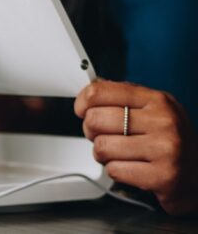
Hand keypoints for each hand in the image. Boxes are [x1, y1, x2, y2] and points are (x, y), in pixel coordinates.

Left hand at [75, 80, 197, 214]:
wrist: (197, 176)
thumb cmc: (168, 141)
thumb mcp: (152, 110)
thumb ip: (122, 97)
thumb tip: (89, 92)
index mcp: (157, 100)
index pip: (99, 91)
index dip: (82, 102)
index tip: (82, 110)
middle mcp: (163, 121)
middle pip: (95, 119)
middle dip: (91, 132)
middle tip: (104, 136)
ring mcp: (165, 148)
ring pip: (101, 147)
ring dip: (103, 155)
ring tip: (120, 154)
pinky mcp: (162, 175)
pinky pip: (114, 170)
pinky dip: (116, 171)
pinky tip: (132, 168)